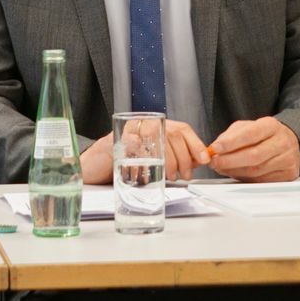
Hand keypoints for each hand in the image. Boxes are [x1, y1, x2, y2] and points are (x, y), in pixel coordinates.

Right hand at [79, 120, 209, 183]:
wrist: (95, 165)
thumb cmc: (126, 163)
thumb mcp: (154, 159)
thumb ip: (174, 157)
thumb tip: (197, 162)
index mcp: (157, 126)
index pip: (181, 129)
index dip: (195, 144)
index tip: (204, 160)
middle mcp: (144, 124)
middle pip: (171, 135)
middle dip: (182, 158)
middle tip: (183, 176)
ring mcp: (129, 130)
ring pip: (156, 139)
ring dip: (166, 161)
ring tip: (168, 176)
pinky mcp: (114, 140)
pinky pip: (133, 147)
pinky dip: (143, 161)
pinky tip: (147, 174)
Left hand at [207, 117, 299, 181]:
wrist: (288, 143)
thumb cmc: (264, 135)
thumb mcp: (247, 127)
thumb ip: (230, 136)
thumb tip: (215, 149)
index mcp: (271, 126)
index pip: (250, 134)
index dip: (231, 143)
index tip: (215, 148)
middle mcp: (282, 142)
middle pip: (254, 155)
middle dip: (230, 161)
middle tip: (215, 163)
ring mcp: (287, 159)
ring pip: (256, 171)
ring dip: (234, 171)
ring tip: (222, 168)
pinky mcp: (288, 174)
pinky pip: (262, 180)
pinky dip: (245, 178)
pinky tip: (237, 173)